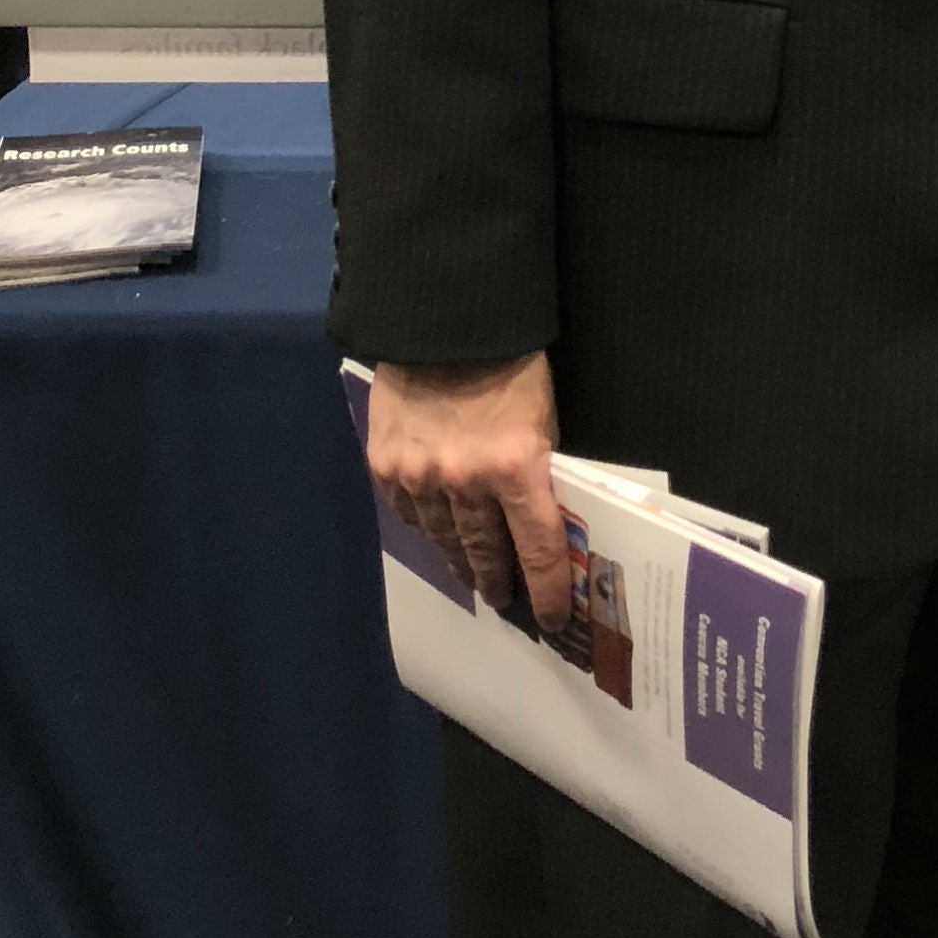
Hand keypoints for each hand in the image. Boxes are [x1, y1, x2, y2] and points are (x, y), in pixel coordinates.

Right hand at [367, 350, 570, 625]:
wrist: (444, 321)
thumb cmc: (510, 366)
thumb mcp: (544, 418)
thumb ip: (538, 470)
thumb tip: (540, 518)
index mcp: (517, 468)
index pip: (537, 548)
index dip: (547, 589)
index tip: (551, 616)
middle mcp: (465, 481)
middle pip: (485, 551)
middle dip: (499, 580)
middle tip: (505, 599)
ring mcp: (419, 475)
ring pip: (442, 538)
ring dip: (460, 561)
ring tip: (472, 577)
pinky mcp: (385, 463)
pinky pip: (406, 512)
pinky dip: (424, 526)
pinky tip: (434, 535)